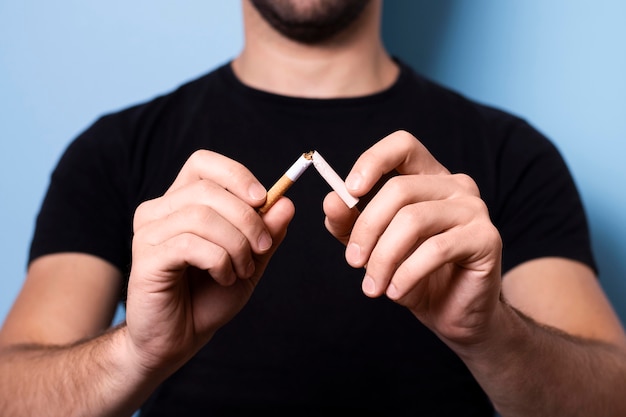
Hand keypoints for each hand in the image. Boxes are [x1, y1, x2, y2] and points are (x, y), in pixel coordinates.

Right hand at [125, 150, 293, 373]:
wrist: (178, 339)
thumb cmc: (209, 297)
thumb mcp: (249, 261)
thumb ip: (266, 233)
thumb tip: (286, 202)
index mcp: (180, 202)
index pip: (202, 163)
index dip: (236, 175)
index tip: (263, 199)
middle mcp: (158, 210)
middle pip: (208, 190)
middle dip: (247, 218)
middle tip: (262, 248)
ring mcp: (147, 233)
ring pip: (202, 216)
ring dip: (235, 245)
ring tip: (241, 270)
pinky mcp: (145, 258)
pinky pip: (190, 244)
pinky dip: (219, 260)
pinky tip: (224, 277)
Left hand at [324, 131, 502, 346]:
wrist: (453, 313)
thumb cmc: (413, 274)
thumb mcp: (372, 247)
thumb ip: (350, 223)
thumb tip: (332, 200)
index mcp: (428, 178)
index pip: (403, 145)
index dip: (373, 161)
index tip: (349, 191)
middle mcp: (455, 186)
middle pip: (399, 189)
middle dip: (367, 229)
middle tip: (353, 262)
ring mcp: (474, 209)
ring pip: (413, 220)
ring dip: (384, 257)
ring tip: (373, 286)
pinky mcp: (486, 238)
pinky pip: (436, 249)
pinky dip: (407, 273)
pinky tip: (396, 291)